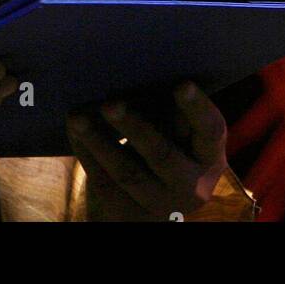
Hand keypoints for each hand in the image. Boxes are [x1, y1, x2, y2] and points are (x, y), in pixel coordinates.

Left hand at [67, 80, 228, 220]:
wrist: (152, 205)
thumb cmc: (166, 148)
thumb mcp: (178, 134)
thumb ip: (169, 111)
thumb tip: (140, 68)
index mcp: (209, 157)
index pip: (210, 131)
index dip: (197, 108)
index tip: (181, 83)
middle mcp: (191, 187)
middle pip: (163, 156)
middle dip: (136, 128)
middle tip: (111, 103)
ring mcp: (159, 205)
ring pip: (128, 173)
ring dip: (99, 142)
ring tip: (78, 117)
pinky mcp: (128, 215)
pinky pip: (104, 184)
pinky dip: (87, 154)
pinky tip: (74, 131)